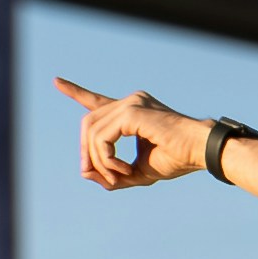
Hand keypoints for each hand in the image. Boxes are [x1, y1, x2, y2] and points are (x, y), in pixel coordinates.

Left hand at [56, 74, 208, 191]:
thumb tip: (85, 173)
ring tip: (118, 176)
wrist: (199, 152)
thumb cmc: (176, 159)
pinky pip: (103, 138)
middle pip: (89, 124)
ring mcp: (131, 104)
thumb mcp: (138, 172)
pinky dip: (107, 158)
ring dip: (99, 161)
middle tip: (98, 176)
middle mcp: (130, 102)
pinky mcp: (132, 112)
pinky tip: (124, 168)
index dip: (76, 92)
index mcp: (132, 112)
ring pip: (93, 132)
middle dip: (86, 152)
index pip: (97, 101)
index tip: (57, 82)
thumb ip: (112, 174)